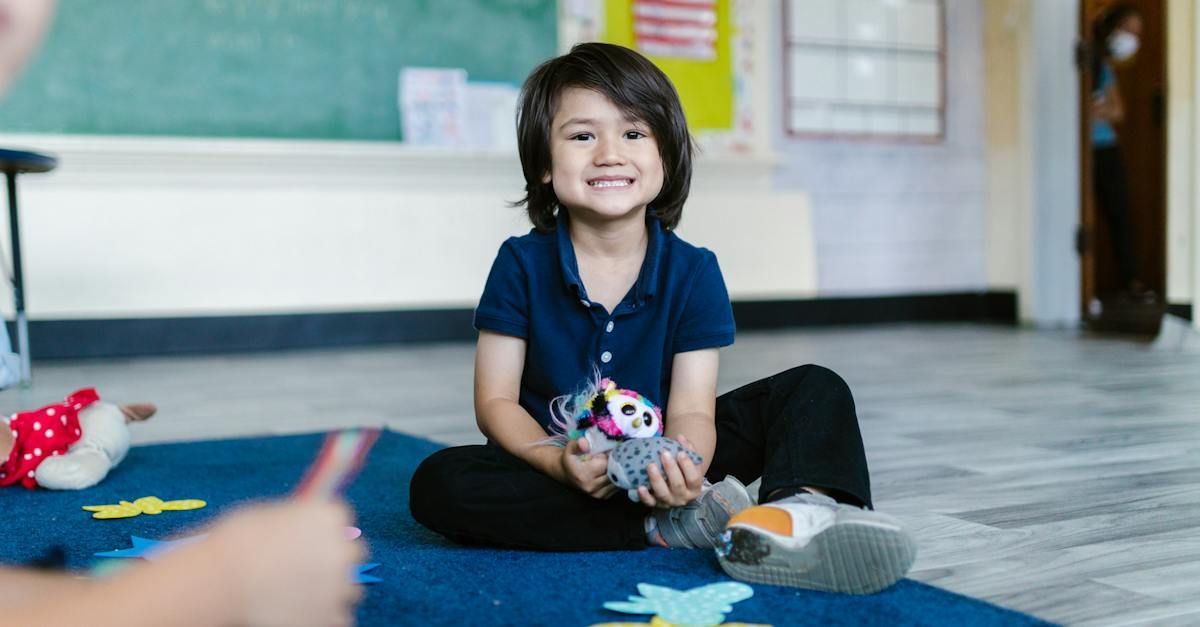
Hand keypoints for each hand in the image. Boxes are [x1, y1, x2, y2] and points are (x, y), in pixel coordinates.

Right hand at [201, 501, 364, 626]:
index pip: (342, 520)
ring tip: (302, 594)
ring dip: (333, 590)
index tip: (311, 540)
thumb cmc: (235, 544)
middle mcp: (342, 549)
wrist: (221, 583)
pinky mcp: (330, 617)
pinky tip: (302, 612)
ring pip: (350, 589)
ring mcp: (339, 585)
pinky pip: (340, 617)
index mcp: (329, 516)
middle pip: (354, 553)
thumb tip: (300, 526)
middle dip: (335, 560)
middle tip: (309, 569)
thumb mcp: (267, 515)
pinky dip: (325, 616)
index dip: (324, 532)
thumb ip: (295, 519)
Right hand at [559, 437, 617, 498]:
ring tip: (609, 464)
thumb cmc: (571, 460)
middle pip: (612, 472)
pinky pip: (617, 486)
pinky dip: (616, 478)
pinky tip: (610, 472)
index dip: (607, 456)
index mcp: (583, 475)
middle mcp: (591, 487)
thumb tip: (585, 443)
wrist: (567, 475)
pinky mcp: (604, 497)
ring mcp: (598, 494)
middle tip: (609, 457)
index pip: (605, 464)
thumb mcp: (570, 449)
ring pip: (616, 480)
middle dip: (613, 463)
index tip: (603, 452)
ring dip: (616, 471)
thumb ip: (577, 445)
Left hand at [636, 434, 703, 507]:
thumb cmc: (682, 472)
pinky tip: (640, 487)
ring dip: (656, 480)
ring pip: (663, 494)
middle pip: (678, 485)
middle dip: (671, 469)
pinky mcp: (655, 505)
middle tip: (664, 453)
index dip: (688, 466)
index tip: (680, 453)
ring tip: (650, 465)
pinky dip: (644, 496)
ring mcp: (668, 502)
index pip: (694, 478)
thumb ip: (687, 449)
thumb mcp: (688, 463)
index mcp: (694, 488)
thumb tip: (680, 437)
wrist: (675, 489)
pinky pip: (649, 502)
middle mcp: (683, 497)